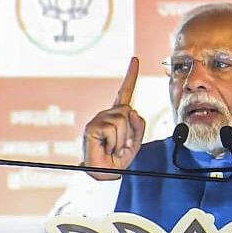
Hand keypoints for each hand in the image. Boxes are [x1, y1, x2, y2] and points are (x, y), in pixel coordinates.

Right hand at [83, 57, 145, 179]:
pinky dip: (114, 143)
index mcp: (117, 116)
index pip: (125, 92)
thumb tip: (132, 111)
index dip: (130, 76)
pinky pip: (113, 130)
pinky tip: (105, 148)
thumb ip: (139, 126)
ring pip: (122, 121)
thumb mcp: (135, 142)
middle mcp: (107, 114)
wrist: (104, 173)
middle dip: (131, 133)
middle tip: (121, 147)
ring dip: (122, 140)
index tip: (135, 59)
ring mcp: (98, 119)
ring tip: (112, 148)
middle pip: (129, 112)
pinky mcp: (92, 127)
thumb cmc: (118, 159)